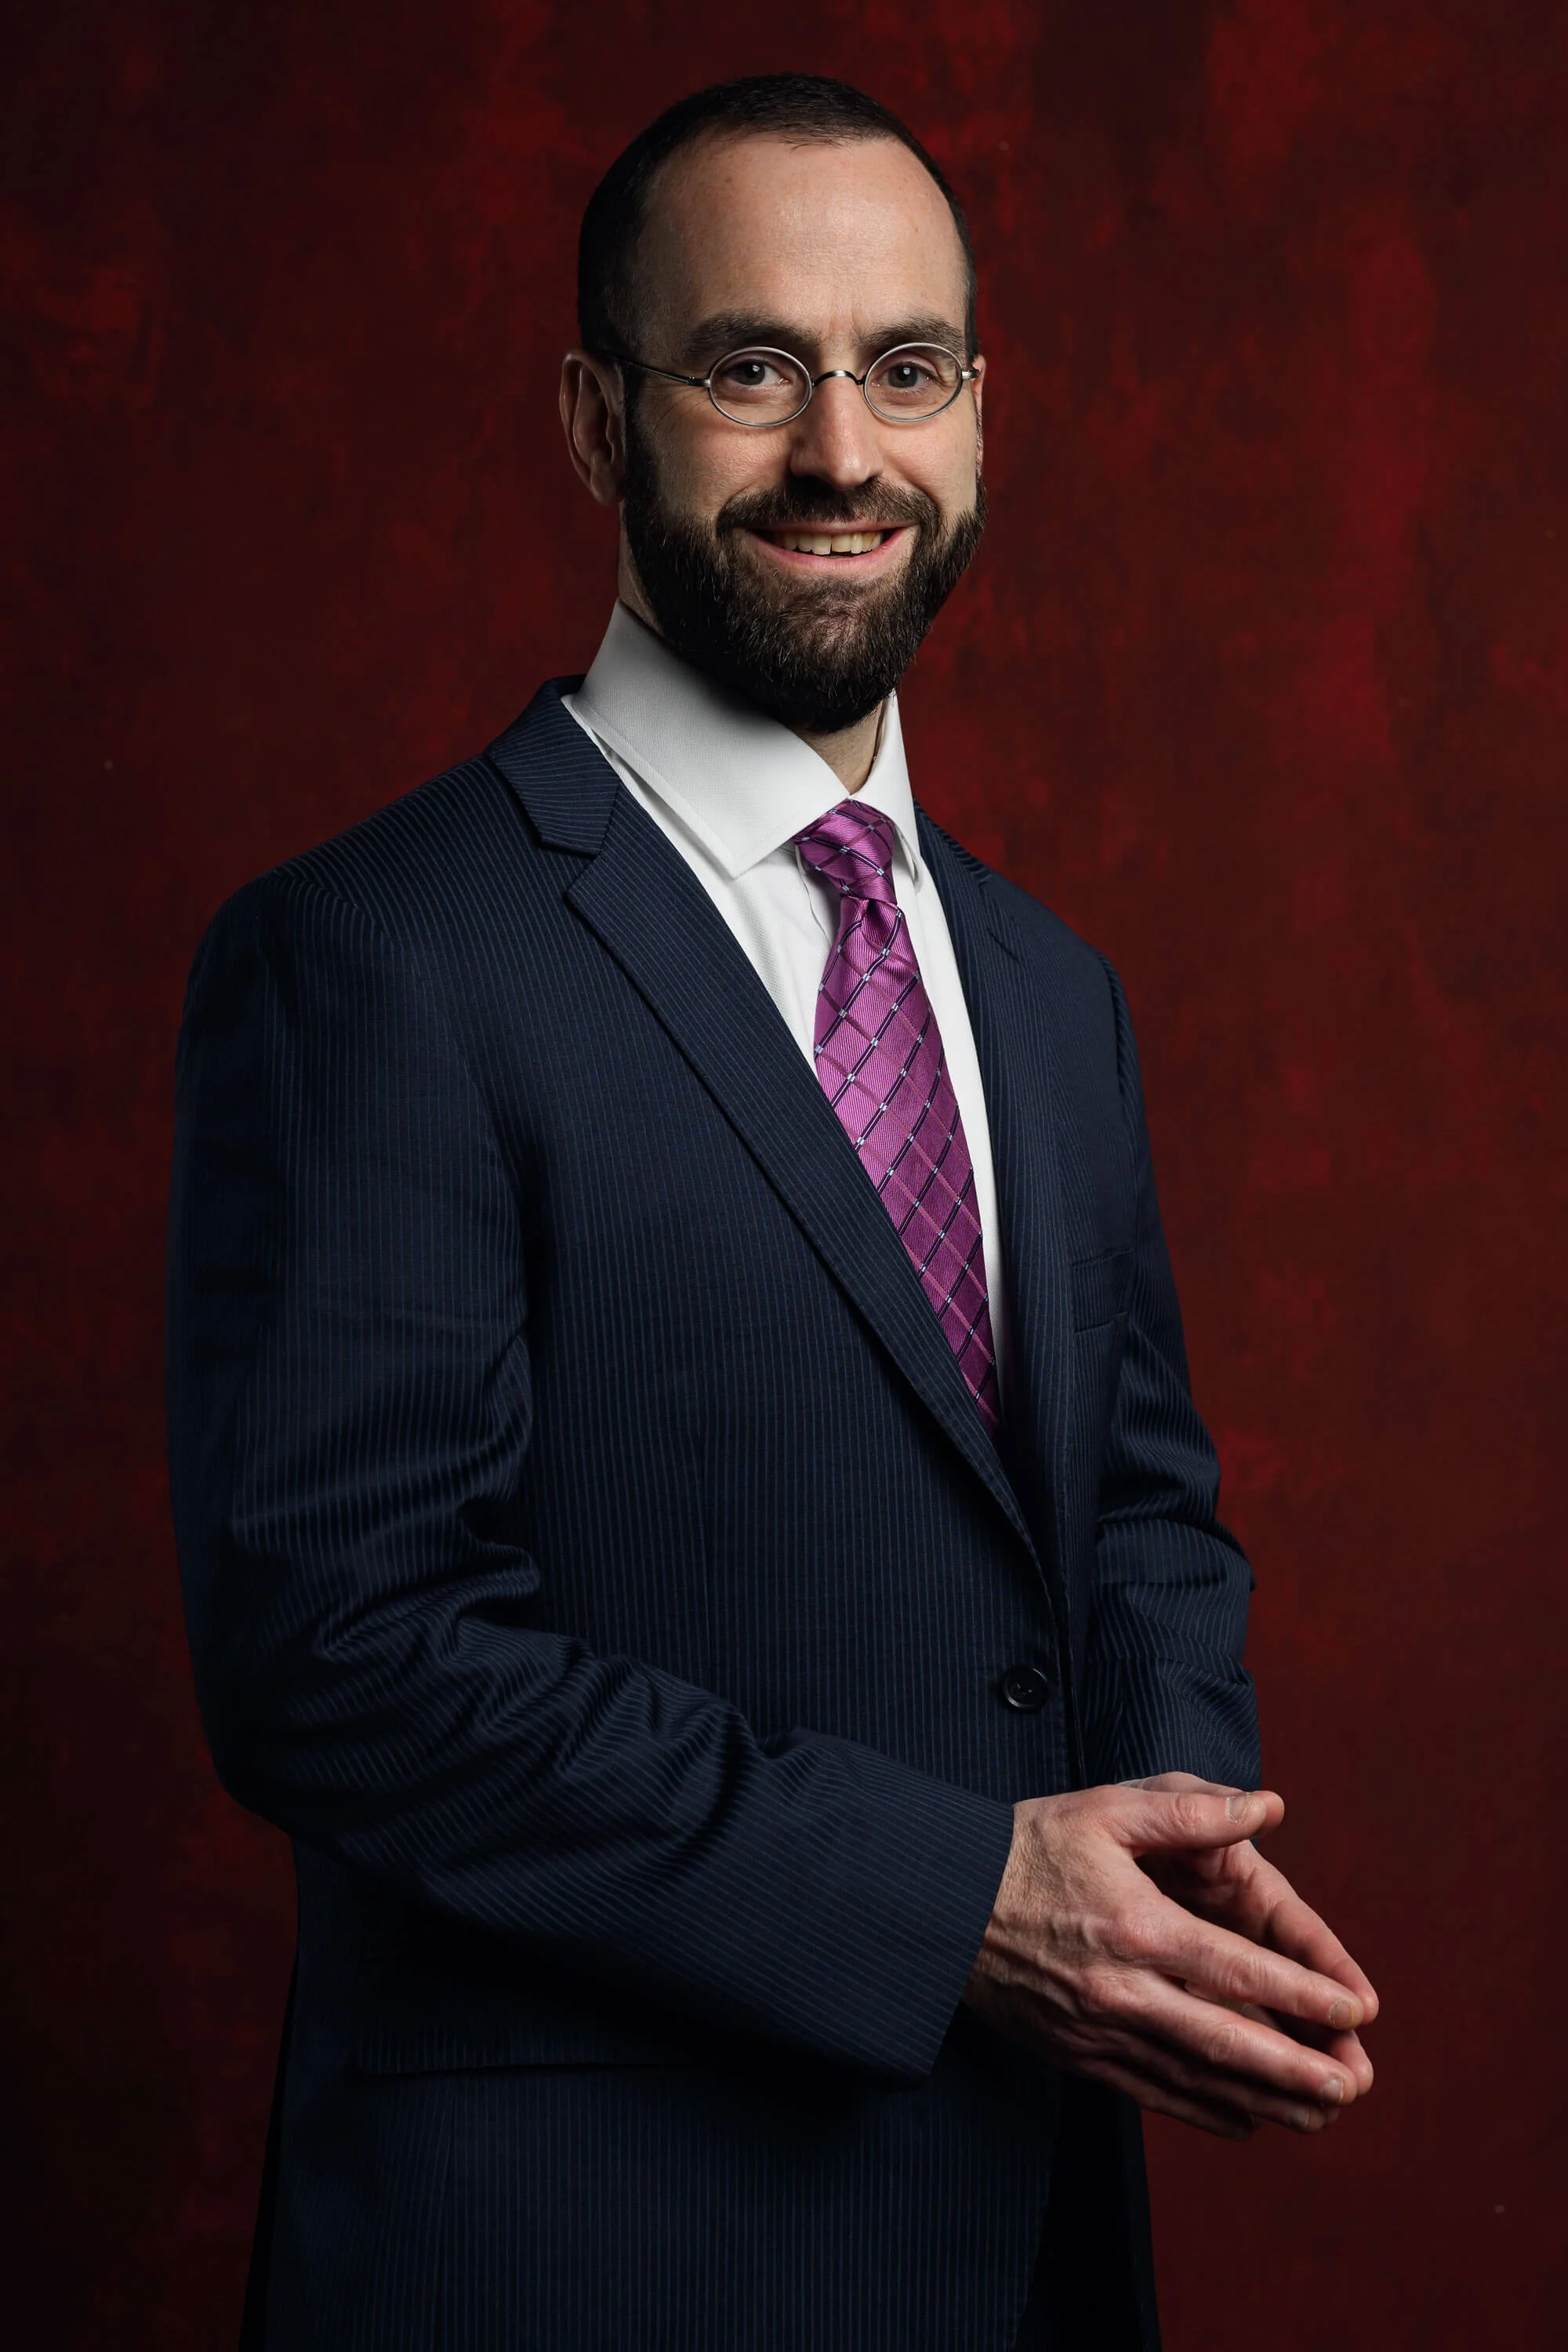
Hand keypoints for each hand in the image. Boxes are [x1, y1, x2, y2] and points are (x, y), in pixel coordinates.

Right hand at [963, 1780, 1378, 2139]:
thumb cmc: (1027, 1848)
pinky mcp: (1080, 2056)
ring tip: (1320, 2114)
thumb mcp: (1104, 1810)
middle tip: (1351, 2086)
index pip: (1235, 1971)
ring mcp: (1099, 2033)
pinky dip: (1207, 2113)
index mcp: (1135, 1927)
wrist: (940, 1905)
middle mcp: (1121, 1991)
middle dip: (1295, 2069)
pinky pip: (1155, 2094)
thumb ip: (1189, 1811)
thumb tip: (1266, 1805)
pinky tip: (1248, 2121)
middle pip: (1224, 2042)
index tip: (1353, 2012)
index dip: (1300, 1996)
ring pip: (1195, 2079)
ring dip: (1263, 2101)